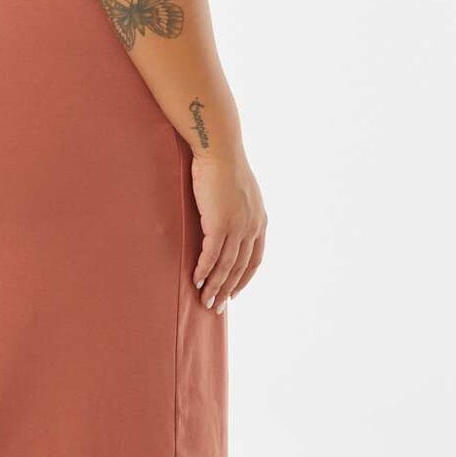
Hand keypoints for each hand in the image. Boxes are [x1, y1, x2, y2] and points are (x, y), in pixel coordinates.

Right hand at [190, 149, 266, 312]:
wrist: (219, 149)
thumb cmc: (223, 166)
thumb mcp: (237, 192)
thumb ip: (235, 210)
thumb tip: (224, 218)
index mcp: (259, 221)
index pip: (255, 259)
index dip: (243, 279)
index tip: (233, 293)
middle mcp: (252, 227)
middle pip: (240, 268)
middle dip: (228, 290)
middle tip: (215, 308)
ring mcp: (237, 226)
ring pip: (226, 266)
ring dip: (215, 286)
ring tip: (204, 301)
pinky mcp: (220, 223)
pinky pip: (212, 255)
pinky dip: (204, 270)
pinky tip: (196, 280)